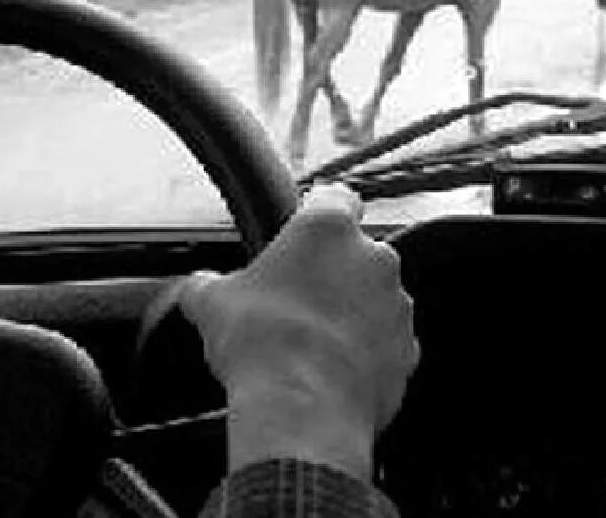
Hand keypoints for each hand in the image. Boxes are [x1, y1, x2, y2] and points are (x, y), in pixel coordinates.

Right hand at [177, 183, 417, 480]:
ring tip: (312, 345)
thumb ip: (207, 284)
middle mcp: (374, 257)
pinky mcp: (408, 349)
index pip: (335, 197)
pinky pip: (387, 344)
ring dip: (352, 314)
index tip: (303, 233)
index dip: (317, 212)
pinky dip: (367, 354)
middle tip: (294, 304)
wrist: (302, 408)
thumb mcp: (213, 303)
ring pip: (375, 300)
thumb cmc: (261, 343)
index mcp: (328, 228)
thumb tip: (196, 289)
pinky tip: (334, 373)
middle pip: (355, 254)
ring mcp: (397, 305)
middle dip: (331, 274)